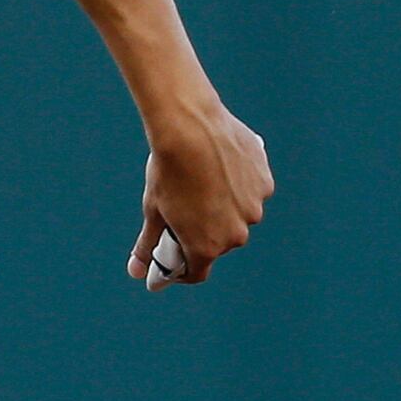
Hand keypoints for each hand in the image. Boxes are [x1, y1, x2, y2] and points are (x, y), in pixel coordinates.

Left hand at [131, 107, 272, 288]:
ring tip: (207, 183)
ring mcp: (253, 209)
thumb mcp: (153, 210)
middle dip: (204, 231)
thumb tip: (136, 272)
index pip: (197, 272)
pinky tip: (224, 167)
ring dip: (225, 207)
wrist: (190, 127)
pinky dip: (241, 185)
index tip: (173, 253)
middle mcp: (236, 234)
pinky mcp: (264, 183)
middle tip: (187, 208)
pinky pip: (252, 191)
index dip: (182, 267)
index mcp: (206, 247)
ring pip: (239, 215)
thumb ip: (149, 245)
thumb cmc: (168, 171)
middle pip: (219, 242)